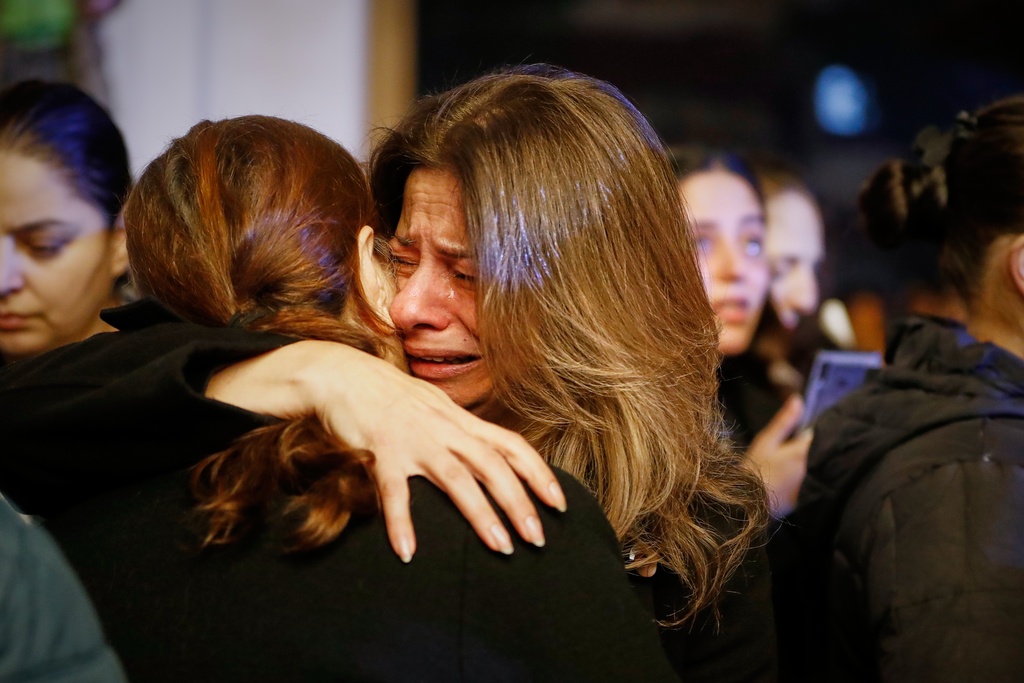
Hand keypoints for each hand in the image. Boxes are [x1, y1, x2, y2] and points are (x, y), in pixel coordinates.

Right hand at [206, 341, 566, 561]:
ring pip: (457, 477)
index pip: (510, 444)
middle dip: (519, 502)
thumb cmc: (388, 395)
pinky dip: (401, 522)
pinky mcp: (380, 450)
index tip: (559, 503)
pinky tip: (407, 552)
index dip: (538, 473)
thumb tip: (488, 454)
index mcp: (459, 420)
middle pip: (492, 465)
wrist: (340, 374)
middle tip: (538, 539)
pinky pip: (394, 490)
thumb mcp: (433, 407)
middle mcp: (444, 428)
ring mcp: (414, 439)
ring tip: (501, 546)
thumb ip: (458, 430)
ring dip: (481, 514)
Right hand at [746, 395, 811, 516]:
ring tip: (795, 464)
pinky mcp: (813, 497)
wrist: (750, 506)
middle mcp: (815, 467)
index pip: (821, 434)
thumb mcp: (765, 442)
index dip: (813, 431)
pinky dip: (815, 476)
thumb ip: (784, 421)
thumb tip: (798, 399)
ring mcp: (816, 484)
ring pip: (822, 465)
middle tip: (796, 450)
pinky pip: (820, 480)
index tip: (802, 434)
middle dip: (816, 446)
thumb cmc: (755, 471)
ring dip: (817, 461)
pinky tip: (797, 479)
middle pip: (825, 450)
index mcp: (804, 452)